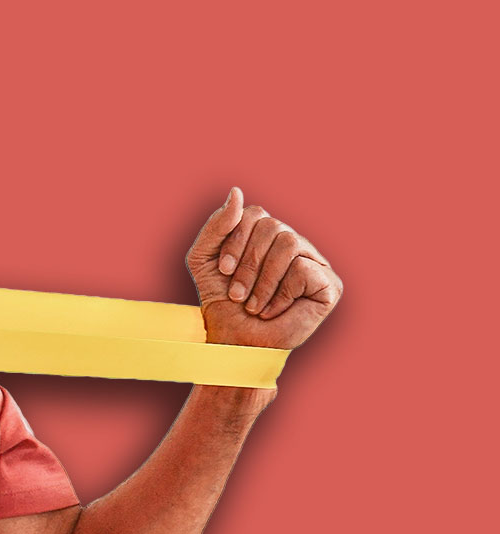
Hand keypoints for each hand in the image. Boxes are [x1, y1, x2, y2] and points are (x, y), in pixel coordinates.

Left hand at [186, 187, 341, 349]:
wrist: (235, 341)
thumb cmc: (220, 301)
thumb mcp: (204, 258)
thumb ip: (217, 225)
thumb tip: (237, 192)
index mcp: (266, 233)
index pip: (254, 214)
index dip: (235, 240)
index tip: (222, 271)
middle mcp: (293, 242)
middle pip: (272, 226)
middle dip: (248, 263)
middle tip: (236, 294)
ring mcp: (314, 262)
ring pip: (289, 243)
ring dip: (263, 279)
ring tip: (253, 305)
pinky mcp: (329, 285)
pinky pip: (305, 269)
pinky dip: (281, 293)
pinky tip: (273, 311)